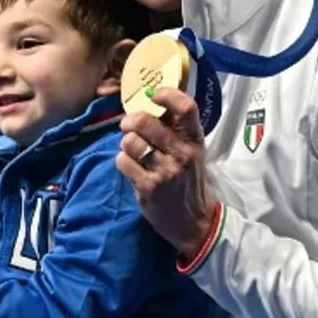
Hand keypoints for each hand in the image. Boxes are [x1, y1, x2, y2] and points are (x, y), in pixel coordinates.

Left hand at [116, 86, 217, 260]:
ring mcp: (165, 171)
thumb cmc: (189, 182)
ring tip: (133, 153)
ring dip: (126, 145)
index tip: (154, 95)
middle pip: (145, 122)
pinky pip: (122, 161)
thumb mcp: (192, 154)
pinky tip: (131, 169)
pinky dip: (122, 162)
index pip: (187, 108)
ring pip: (130, 142)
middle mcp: (182, 154)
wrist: (193, 222)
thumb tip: (150, 104)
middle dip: (130, 121)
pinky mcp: (148, 187)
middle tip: (128, 126)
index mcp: (195, 141)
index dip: (167, 95)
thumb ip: (177, 132)